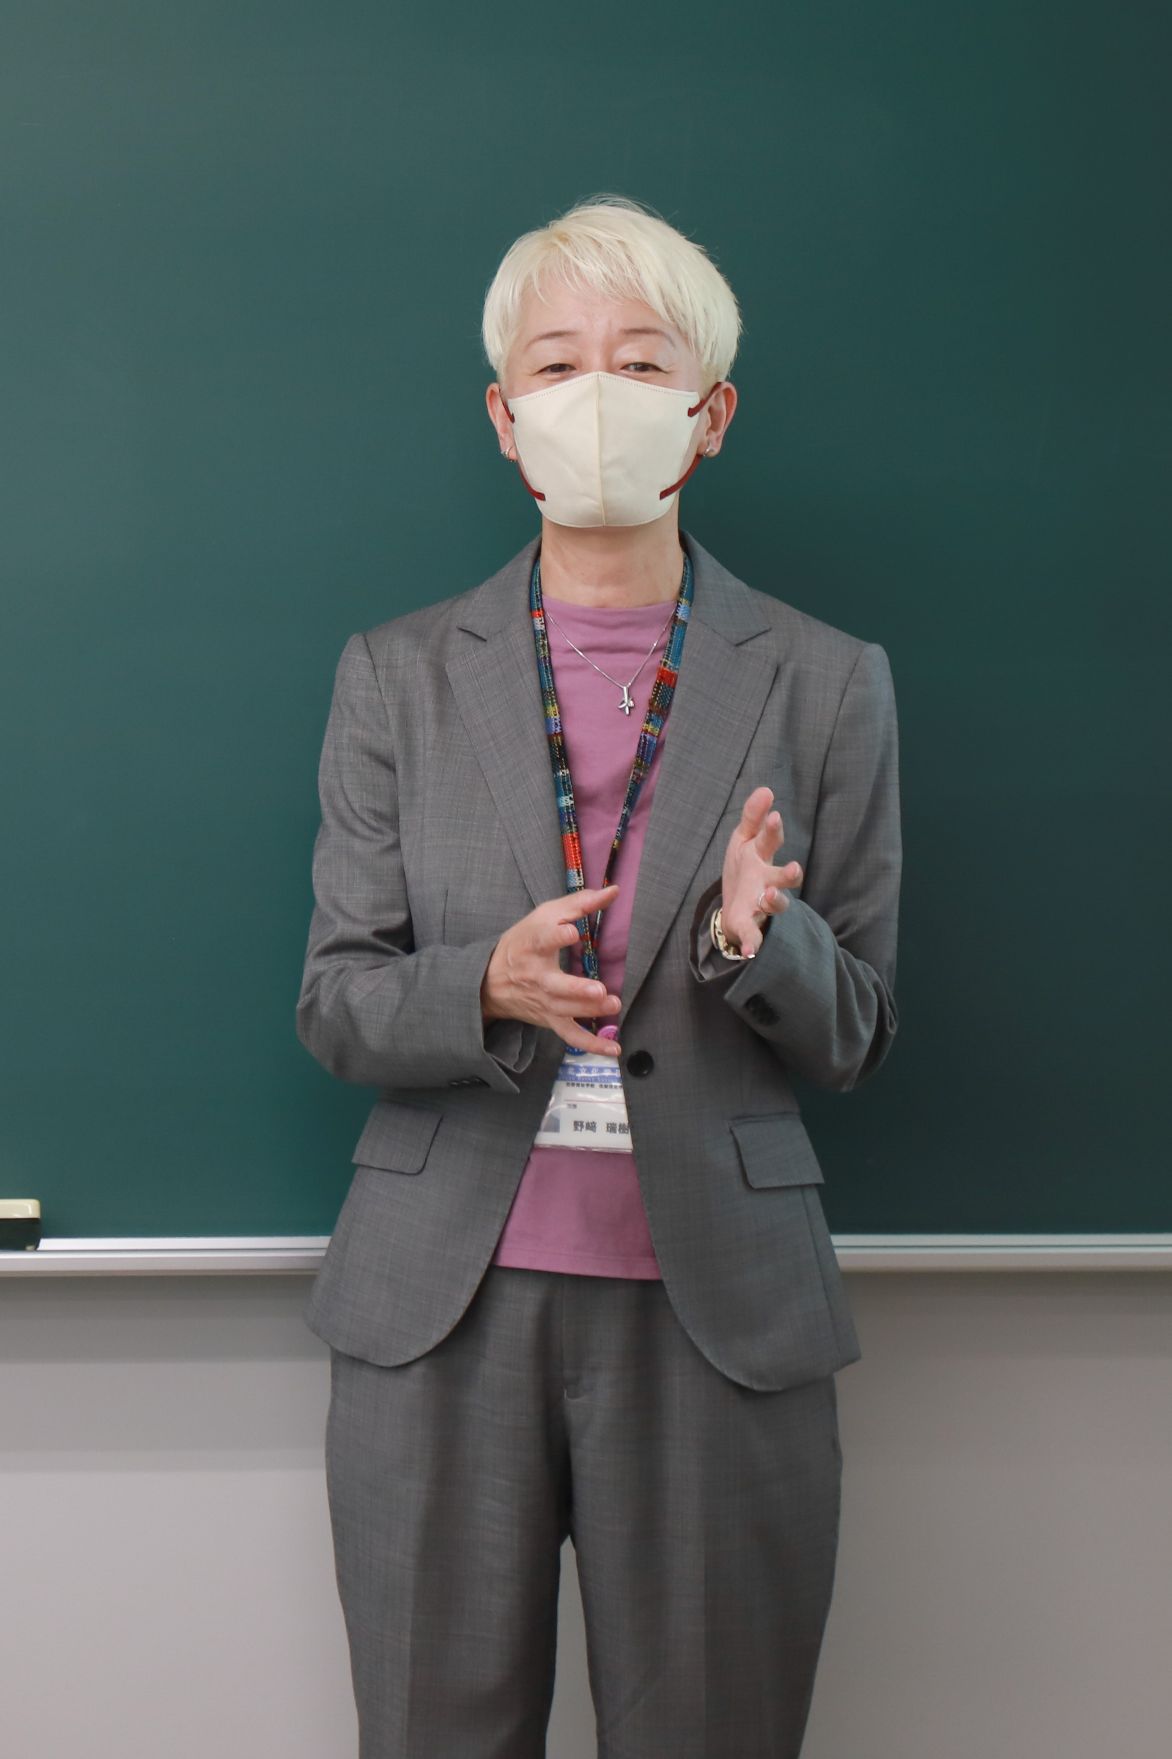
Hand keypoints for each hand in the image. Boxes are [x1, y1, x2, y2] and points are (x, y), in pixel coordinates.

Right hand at [481, 884, 623, 1054]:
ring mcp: (543, 1002)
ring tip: (612, 1005)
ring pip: (565, 1012)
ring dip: (589, 1012)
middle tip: (598, 990)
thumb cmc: (523, 942)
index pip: (542, 939)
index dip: (556, 935)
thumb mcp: (545, 916)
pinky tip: (614, 1050)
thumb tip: (614, 892)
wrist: (490, 981)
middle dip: (576, 990)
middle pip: (555, 986)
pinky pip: (571, 1036)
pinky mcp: (550, 1020)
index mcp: (532, 945)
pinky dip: (591, 1045)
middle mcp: (536, 977)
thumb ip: (580, 903)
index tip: (571, 932)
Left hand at [720, 786, 802, 956]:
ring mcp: (761, 904)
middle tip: (794, 869)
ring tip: (769, 896)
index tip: (775, 816)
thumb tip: (766, 789)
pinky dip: (753, 943)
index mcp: (761, 857)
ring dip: (775, 901)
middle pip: (784, 877)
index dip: (773, 830)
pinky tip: (750, 952)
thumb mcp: (742, 840)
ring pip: (776, 905)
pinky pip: (754, 935)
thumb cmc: (743, 868)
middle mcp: (767, 880)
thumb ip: (753, 816)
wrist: (733, 906)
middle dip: (789, 874)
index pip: (770, 841)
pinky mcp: (749, 925)